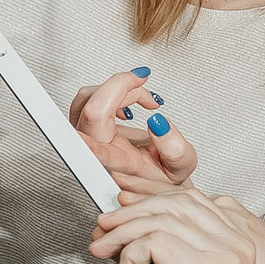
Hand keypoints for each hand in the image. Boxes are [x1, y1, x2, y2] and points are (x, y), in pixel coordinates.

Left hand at [66, 70, 197, 193]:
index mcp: (119, 163)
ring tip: (145, 99)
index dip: (89, 142)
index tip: (83, 138)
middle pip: (91, 110)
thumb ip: (175, 149)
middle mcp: (99, 149)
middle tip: (147, 93)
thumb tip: (157, 123)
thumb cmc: (164, 173)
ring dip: (118, 89)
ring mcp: (91, 136)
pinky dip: (112, 91)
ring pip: (87, 99)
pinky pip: (89, 98)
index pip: (98, 151)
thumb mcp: (181, 165)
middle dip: (121, 89)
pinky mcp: (90, 126)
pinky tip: (130, 102)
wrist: (155, 174)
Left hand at [107, 192, 264, 263]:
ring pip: (160, 221)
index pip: (190, 201)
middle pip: (174, 204)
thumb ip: (157, 257)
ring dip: (121, 234)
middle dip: (129, 214)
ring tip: (102, 251)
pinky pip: (154, 242)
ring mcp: (223, 255)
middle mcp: (235, 244)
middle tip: (101, 230)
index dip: (149, 202)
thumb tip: (123, 236)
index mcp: (236, 243)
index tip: (119, 215)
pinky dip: (130, 255)